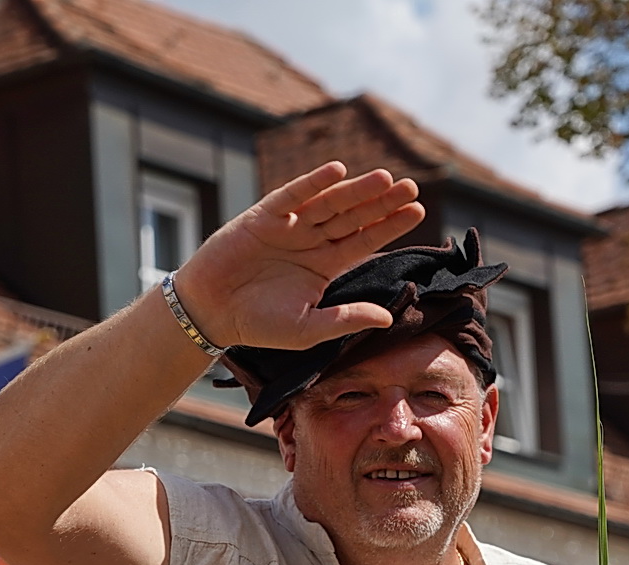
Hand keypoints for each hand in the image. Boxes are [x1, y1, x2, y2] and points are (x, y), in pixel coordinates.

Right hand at [170, 162, 424, 350]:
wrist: (211, 313)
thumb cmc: (258, 324)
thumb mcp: (307, 329)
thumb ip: (345, 319)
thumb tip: (388, 318)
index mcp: (325, 265)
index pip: (364, 240)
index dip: (389, 225)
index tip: (417, 210)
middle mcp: (311, 241)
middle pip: (353, 216)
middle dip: (381, 202)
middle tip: (411, 187)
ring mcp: (288, 227)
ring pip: (328, 203)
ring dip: (356, 190)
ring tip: (385, 179)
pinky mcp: (263, 218)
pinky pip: (292, 196)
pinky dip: (312, 183)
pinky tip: (336, 172)